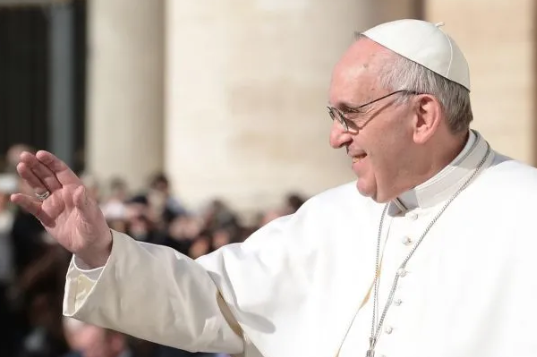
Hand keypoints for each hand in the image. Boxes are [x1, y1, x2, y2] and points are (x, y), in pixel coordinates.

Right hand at [10, 150, 111, 267]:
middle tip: (24, 155)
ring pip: (38, 187)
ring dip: (29, 177)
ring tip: (20, 167)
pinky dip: (25, 202)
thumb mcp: (91, 215)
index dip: (51, 162)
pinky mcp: (46, 216)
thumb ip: (83, 203)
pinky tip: (16, 197)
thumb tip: (79, 190)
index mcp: (75, 189)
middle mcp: (62, 194)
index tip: (40, 154)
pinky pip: (33, 207)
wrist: (90, 245)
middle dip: (36, 165)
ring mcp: (53, 204)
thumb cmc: (95, 227)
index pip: (61, 171)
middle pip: (47, 176)